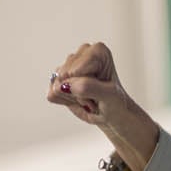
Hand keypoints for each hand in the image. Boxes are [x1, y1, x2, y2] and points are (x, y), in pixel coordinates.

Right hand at [47, 41, 159, 170]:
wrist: (115, 120)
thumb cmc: (118, 108)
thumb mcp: (109, 99)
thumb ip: (91, 88)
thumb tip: (69, 84)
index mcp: (98, 51)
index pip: (77, 68)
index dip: (86, 85)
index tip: (102, 93)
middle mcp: (83, 53)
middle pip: (64, 74)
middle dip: (77, 91)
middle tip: (95, 100)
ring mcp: (71, 66)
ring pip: (56, 83)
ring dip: (71, 97)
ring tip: (90, 101)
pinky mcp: (62, 79)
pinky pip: (52, 91)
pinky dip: (64, 101)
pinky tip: (80, 102)